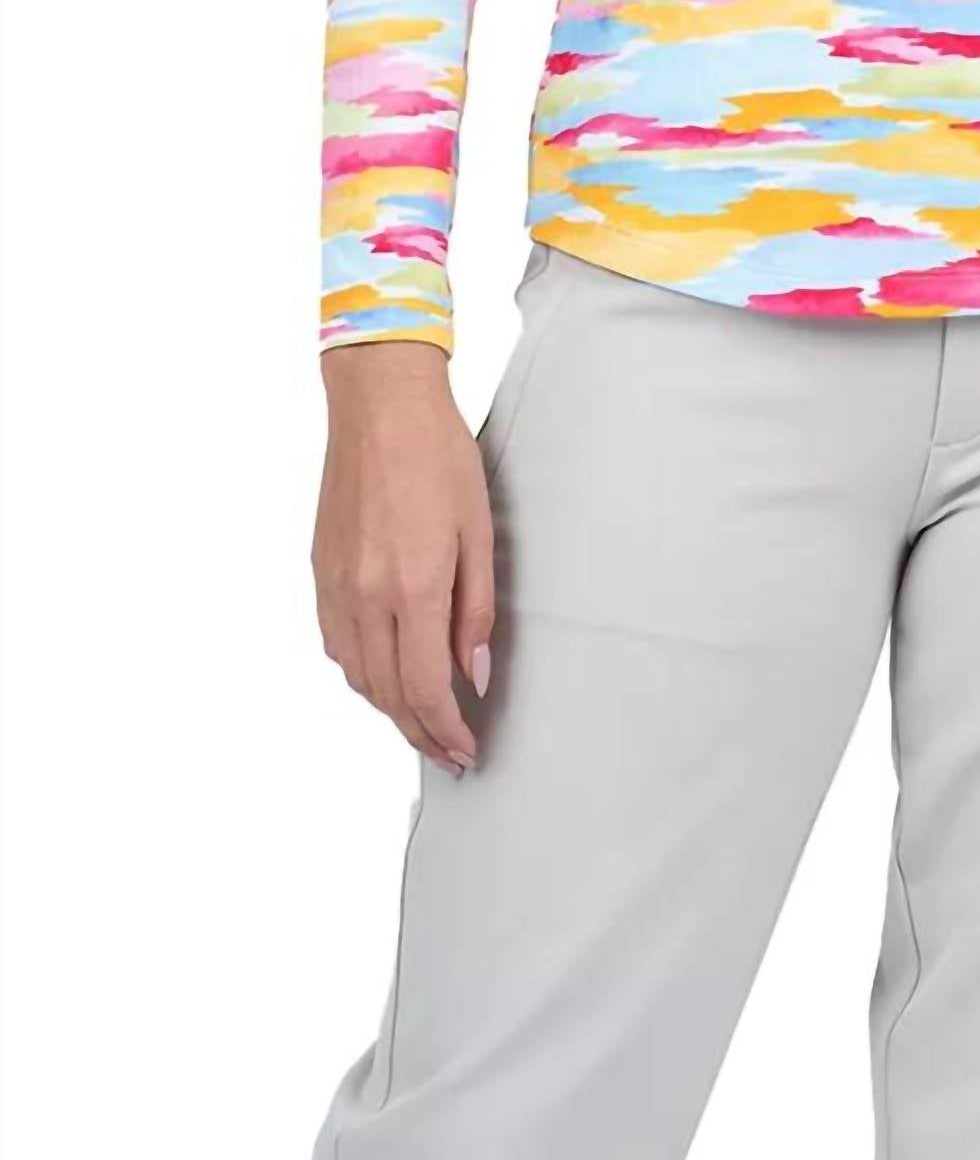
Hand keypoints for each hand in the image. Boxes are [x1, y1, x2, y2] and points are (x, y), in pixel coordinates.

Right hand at [313, 346, 494, 769]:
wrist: (379, 406)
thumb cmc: (437, 457)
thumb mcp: (479, 535)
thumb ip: (475, 615)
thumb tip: (473, 677)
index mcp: (410, 589)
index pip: (424, 690)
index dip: (445, 732)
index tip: (465, 751)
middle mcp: (365, 596)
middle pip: (387, 694)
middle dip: (419, 733)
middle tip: (449, 753)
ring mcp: (335, 586)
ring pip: (357, 676)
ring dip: (389, 709)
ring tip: (422, 722)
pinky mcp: (320, 572)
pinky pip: (336, 644)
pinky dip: (362, 673)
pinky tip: (385, 675)